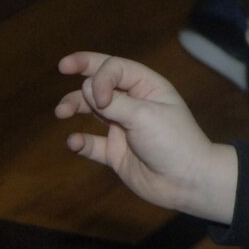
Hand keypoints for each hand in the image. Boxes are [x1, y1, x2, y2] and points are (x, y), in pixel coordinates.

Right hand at [55, 51, 237, 222]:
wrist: (187, 181)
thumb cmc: (173, 141)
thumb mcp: (144, 115)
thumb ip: (113, 102)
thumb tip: (85, 88)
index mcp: (146, 86)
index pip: (114, 68)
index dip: (99, 76)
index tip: (100, 99)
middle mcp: (133, 103)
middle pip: (100, 83)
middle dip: (82, 79)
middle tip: (64, 73)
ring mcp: (123, 127)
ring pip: (91, 110)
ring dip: (75, 106)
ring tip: (61, 112)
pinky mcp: (116, 152)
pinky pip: (92, 144)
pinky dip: (80, 142)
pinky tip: (74, 143)